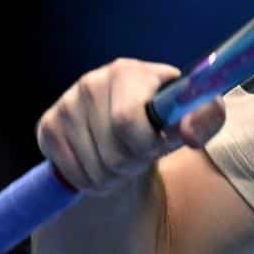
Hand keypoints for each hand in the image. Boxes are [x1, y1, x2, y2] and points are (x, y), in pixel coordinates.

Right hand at [35, 59, 226, 194]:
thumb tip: (187, 133)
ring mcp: (65, 105)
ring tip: (126, 157)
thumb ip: (206, 118)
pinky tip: (103, 161)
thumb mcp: (196, 115)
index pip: (125, 120)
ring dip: (116, 176)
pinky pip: (73, 175)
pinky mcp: (47, 127)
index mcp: (127, 72)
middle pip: (112, 153)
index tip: (160, 145)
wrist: (132, 124)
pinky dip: (94, 181)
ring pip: (93, 169)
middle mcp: (90, 83)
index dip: (147, 145)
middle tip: (143, 154)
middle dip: (134, 164)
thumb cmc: (167, 118)